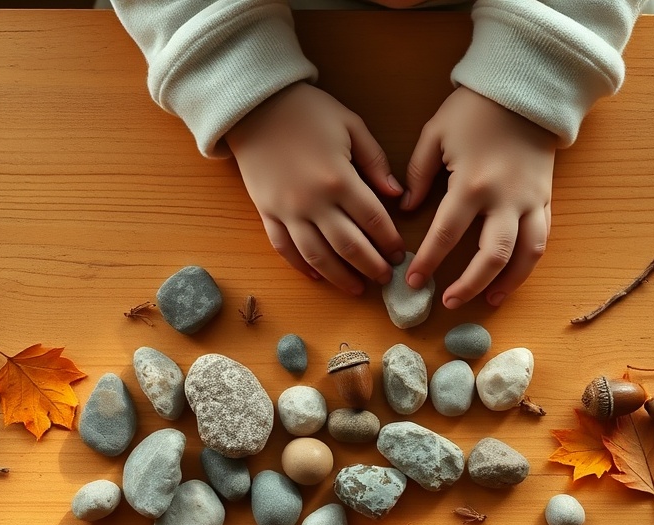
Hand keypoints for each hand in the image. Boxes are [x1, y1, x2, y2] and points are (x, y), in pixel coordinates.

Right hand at [226, 83, 404, 294]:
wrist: (253, 106)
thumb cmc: (306, 110)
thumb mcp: (350, 124)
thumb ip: (375, 161)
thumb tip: (396, 194)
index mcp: (339, 179)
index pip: (373, 220)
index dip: (390, 241)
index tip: (400, 253)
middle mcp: (314, 201)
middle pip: (349, 246)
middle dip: (371, 266)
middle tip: (386, 278)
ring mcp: (287, 211)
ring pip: (318, 256)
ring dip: (340, 277)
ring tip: (357, 288)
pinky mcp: (266, 213)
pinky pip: (285, 248)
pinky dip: (302, 266)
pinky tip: (318, 277)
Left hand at [401, 86, 555, 307]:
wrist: (525, 90)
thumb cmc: (474, 109)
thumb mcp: (435, 133)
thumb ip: (417, 174)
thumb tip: (406, 208)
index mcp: (471, 184)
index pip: (445, 235)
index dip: (428, 262)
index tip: (413, 280)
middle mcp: (504, 199)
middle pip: (492, 257)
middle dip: (470, 285)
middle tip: (449, 302)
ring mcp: (529, 201)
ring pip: (525, 255)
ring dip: (508, 283)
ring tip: (490, 301)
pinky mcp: (545, 199)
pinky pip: (541, 240)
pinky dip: (528, 264)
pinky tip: (513, 277)